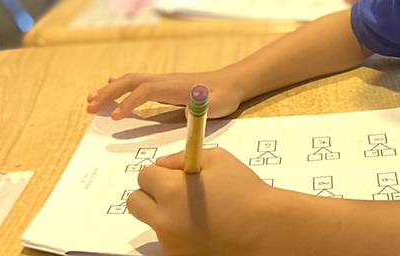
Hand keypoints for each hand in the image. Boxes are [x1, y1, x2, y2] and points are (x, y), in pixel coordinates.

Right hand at [86, 69, 244, 119]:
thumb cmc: (223, 97)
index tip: (115, 119)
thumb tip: (184, 113)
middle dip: (109, 94)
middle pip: (131, 82)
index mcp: (174, 86)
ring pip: (131, 81)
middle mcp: (165, 80)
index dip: (129, 103)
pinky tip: (109, 87)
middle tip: (89, 108)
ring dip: (110, 90)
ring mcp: (163, 82)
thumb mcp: (216, 105)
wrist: (231, 83)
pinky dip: (120, 86)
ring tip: (90, 101)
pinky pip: (137, 84)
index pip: (146, 91)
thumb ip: (201, 109)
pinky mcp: (163, 86)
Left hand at [129, 148, 280, 255]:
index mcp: (171, 190)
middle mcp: (164, 218)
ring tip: (197, 211)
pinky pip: (169, 239)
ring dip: (166, 213)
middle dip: (151, 193)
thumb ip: (183, 157)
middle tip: (175, 191)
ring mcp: (170, 242)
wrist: (264, 228)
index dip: (160, 172)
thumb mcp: (218, 159)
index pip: (144, 176)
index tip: (176, 174)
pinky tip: (204, 227)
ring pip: (153, 222)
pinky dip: (179, 232)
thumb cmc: (244, 189)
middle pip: (135, 202)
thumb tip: (162, 165)